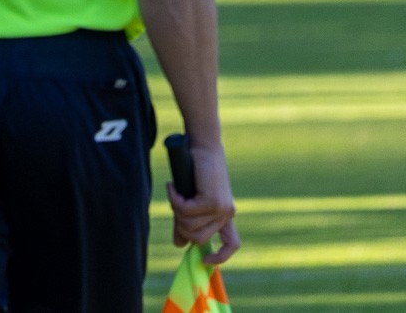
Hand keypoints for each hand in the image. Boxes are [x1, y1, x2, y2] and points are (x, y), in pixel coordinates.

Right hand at [167, 143, 240, 264]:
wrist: (203, 145)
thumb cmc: (196, 171)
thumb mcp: (191, 201)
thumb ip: (186, 221)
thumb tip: (179, 244)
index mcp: (226, 215)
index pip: (233, 244)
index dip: (220, 257)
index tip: (204, 260)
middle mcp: (227, 214)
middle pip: (198, 239)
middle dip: (181, 226)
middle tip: (175, 205)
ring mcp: (221, 208)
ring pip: (189, 226)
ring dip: (176, 210)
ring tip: (175, 191)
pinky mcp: (212, 200)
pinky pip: (185, 211)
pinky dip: (174, 200)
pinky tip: (173, 187)